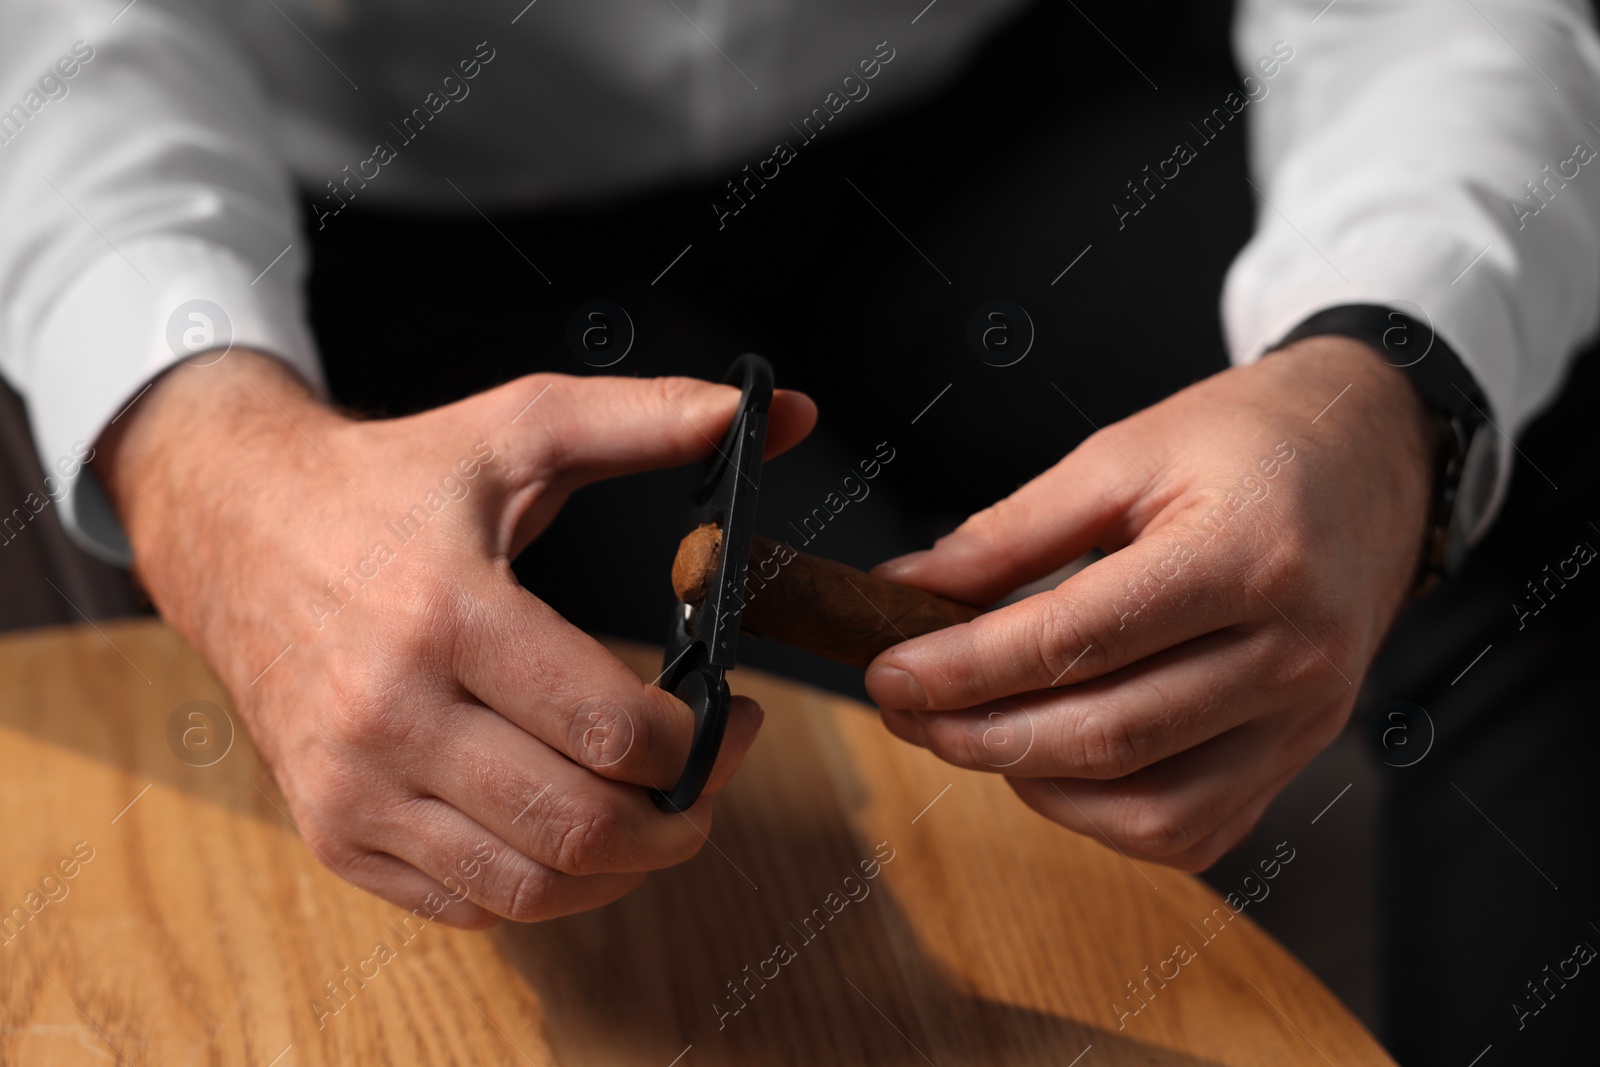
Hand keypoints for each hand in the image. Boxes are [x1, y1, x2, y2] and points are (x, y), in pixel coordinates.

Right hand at [97, 351, 814, 924]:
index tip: (734, 715)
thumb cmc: (390, 483)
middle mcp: (389, 713)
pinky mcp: (332, 831)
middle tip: (708, 778)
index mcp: (447, 611)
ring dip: (621, 868)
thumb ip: (652, 419)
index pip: (611, 727)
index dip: (701, 741)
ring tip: (651, 812)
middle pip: (581, 826)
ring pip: (530, 886)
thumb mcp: (518, 427)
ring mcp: (352, 786)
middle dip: (680, 818)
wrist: (236, 528)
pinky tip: (569, 827)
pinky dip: (543, 884)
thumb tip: (778, 413)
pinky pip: (468, 903)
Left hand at [864, 337, 1434, 870]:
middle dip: (981, 735)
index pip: (1080, 640)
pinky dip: (1104, 815)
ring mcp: (1307, 719)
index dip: (967, 666)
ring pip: (1150, 808)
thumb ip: (1015, 531)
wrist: (1373, 458)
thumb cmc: (1251, 441)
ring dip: (1036, 785)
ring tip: (972, 730)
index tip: (889, 670)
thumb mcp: (1125, 452)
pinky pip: (1192, 829)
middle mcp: (1293, 653)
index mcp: (1248, 556)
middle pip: (1111, 736)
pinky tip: (1052, 764)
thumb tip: (910, 589)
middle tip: (905, 709)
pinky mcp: (1300, 755)